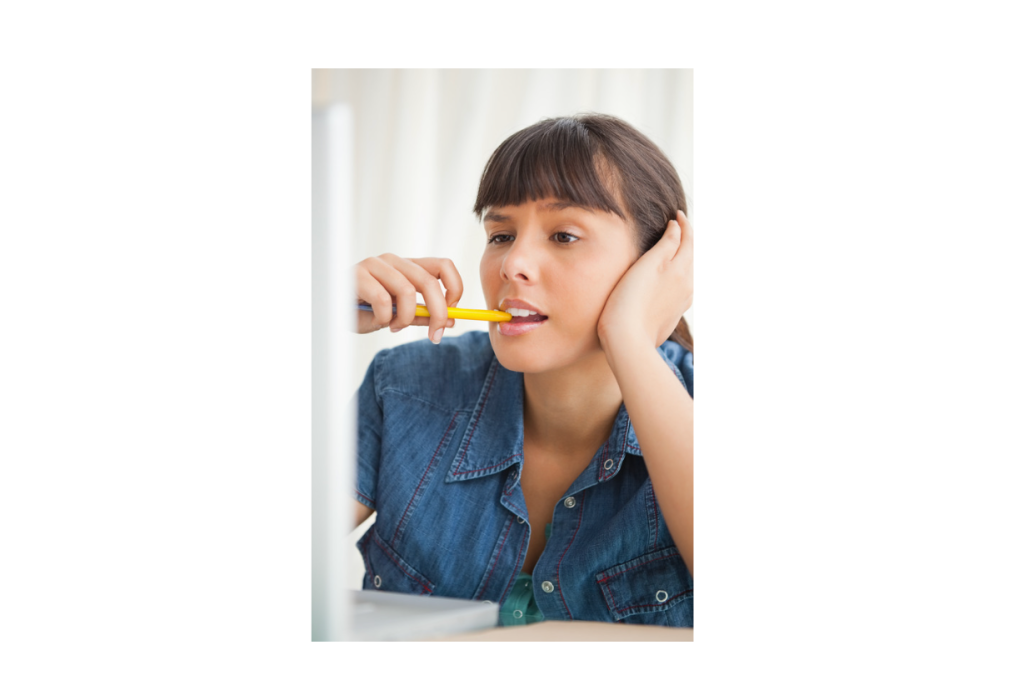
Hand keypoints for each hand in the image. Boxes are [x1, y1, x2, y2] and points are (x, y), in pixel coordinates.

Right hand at [354, 254, 462, 342]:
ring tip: (395, 326)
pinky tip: (378, 321)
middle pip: (430, 281)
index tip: (452, 312)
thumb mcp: (397, 316)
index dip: (455, 288)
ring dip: (406, 317)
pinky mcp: (358, 275)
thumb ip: (421, 315)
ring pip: (408, 291)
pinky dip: (385, 317)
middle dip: (439, 313)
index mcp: (407, 266)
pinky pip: (383, 300)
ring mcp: (375, 265)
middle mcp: (394, 261)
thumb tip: (451, 322)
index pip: (444, 265)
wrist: (330, 310)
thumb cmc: (362, 310)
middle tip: (436, 334)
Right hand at [597, 210, 692, 348]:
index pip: (688, 240)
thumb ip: (666, 244)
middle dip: (685, 240)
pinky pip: (679, 289)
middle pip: (690, 257)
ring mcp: (680, 303)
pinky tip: (664, 279)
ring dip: (681, 259)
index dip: (683, 224)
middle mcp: (687, 286)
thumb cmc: (630, 300)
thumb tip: (677, 227)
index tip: (677, 214)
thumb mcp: (648, 265)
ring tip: (671, 251)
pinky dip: (675, 276)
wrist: (627, 340)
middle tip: (676, 228)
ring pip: (686, 274)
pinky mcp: (671, 316)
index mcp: (682, 270)